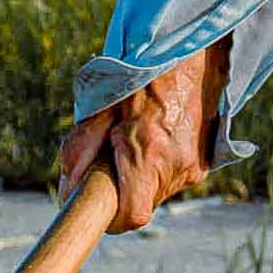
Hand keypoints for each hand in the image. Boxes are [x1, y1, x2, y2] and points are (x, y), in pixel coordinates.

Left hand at [53, 44, 226, 232]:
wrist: (191, 53)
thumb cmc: (141, 77)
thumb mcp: (100, 108)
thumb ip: (80, 150)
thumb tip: (68, 189)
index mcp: (148, 153)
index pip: (132, 216)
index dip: (111, 218)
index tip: (99, 208)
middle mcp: (176, 166)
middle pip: (141, 205)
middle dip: (121, 191)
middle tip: (111, 159)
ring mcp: (194, 167)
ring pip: (156, 193)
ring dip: (139, 177)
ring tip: (136, 141)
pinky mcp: (204, 164)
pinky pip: (172, 180)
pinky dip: (157, 168)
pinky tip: (155, 140)